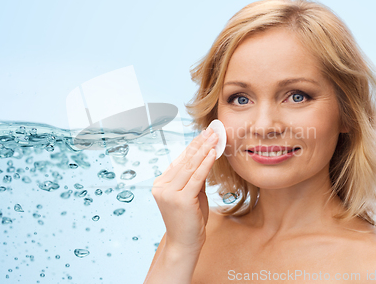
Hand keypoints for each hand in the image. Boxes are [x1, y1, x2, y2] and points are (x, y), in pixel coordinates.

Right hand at [151, 127, 217, 253]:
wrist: (184, 245)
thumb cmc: (189, 221)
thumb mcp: (192, 195)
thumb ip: (195, 178)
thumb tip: (206, 158)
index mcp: (161, 184)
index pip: (179, 161)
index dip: (193, 146)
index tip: (204, 134)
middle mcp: (161, 186)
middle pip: (184, 160)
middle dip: (200, 144)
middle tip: (212, 130)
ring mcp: (169, 193)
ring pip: (190, 166)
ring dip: (204, 150)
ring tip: (215, 137)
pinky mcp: (179, 199)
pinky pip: (196, 177)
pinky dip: (205, 164)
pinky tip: (213, 153)